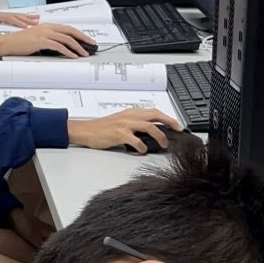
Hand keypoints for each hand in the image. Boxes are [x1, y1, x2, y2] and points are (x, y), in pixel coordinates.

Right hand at [0, 22, 94, 58]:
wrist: (7, 44)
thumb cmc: (19, 43)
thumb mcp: (36, 39)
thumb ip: (48, 41)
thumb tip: (60, 49)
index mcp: (47, 26)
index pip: (67, 28)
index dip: (79, 33)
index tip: (87, 40)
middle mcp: (47, 27)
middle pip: (70, 31)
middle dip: (83, 38)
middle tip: (91, 44)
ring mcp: (44, 33)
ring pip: (66, 38)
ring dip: (77, 47)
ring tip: (84, 53)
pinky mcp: (40, 41)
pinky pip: (58, 46)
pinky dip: (67, 51)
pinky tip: (72, 56)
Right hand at [67, 107, 181, 151]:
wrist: (85, 130)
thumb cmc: (101, 128)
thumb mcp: (121, 122)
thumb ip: (135, 124)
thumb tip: (151, 133)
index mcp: (131, 112)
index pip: (154, 112)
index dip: (168, 118)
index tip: (177, 125)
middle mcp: (130, 116)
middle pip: (155, 115)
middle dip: (170, 122)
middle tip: (178, 130)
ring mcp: (125, 124)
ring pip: (149, 127)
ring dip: (160, 136)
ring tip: (163, 144)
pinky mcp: (119, 134)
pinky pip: (135, 140)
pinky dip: (142, 146)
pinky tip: (143, 150)